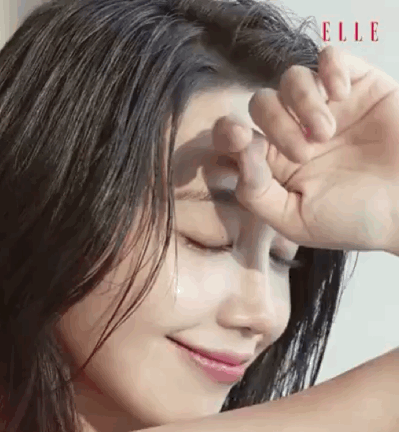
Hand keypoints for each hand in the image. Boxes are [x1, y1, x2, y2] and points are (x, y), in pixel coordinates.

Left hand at [213, 45, 398, 253]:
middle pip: (260, 103)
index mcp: (276, 165)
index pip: (236, 138)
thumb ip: (257, 195)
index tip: (242, 140)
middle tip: (303, 153)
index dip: (228, 133)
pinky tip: (342, 94)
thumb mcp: (295, 221)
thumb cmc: (355, 219)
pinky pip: (330, 56)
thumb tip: (239, 155)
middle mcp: (296, 133)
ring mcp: (325, 108)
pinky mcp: (357, 86)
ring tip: (327, 133)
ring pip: (291, 78)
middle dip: (275, 125)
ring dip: (303, 103)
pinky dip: (330, 69)